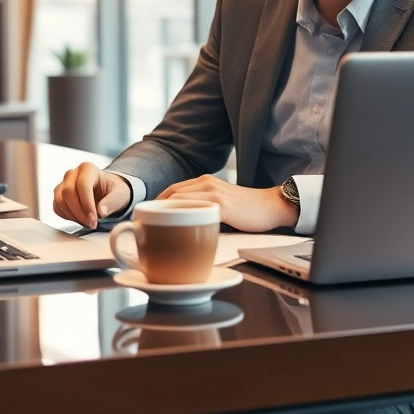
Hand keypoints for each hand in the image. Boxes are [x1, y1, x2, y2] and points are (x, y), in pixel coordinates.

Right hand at [53, 162, 132, 228]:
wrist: (107, 192)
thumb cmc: (114, 190)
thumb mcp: (120, 195)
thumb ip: (112, 202)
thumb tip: (101, 212)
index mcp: (88, 168)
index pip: (82, 184)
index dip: (87, 203)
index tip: (94, 218)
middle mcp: (73, 173)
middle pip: (68, 192)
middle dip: (79, 212)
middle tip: (92, 224)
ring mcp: (63, 184)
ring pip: (59, 200)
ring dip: (73, 216)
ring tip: (87, 223)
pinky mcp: (59, 195)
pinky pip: (57, 207)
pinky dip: (67, 217)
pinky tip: (80, 220)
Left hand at [156, 175, 297, 232]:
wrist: (272, 206)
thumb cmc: (247, 210)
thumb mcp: (220, 203)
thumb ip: (202, 207)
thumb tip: (182, 224)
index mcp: (204, 182)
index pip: (172, 190)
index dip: (155, 203)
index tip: (145, 217)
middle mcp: (206, 184)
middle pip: (170, 194)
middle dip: (153, 210)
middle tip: (142, 226)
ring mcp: (213, 194)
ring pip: (179, 200)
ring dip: (162, 215)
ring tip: (151, 230)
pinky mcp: (222, 206)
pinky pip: (195, 211)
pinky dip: (180, 219)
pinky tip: (172, 231)